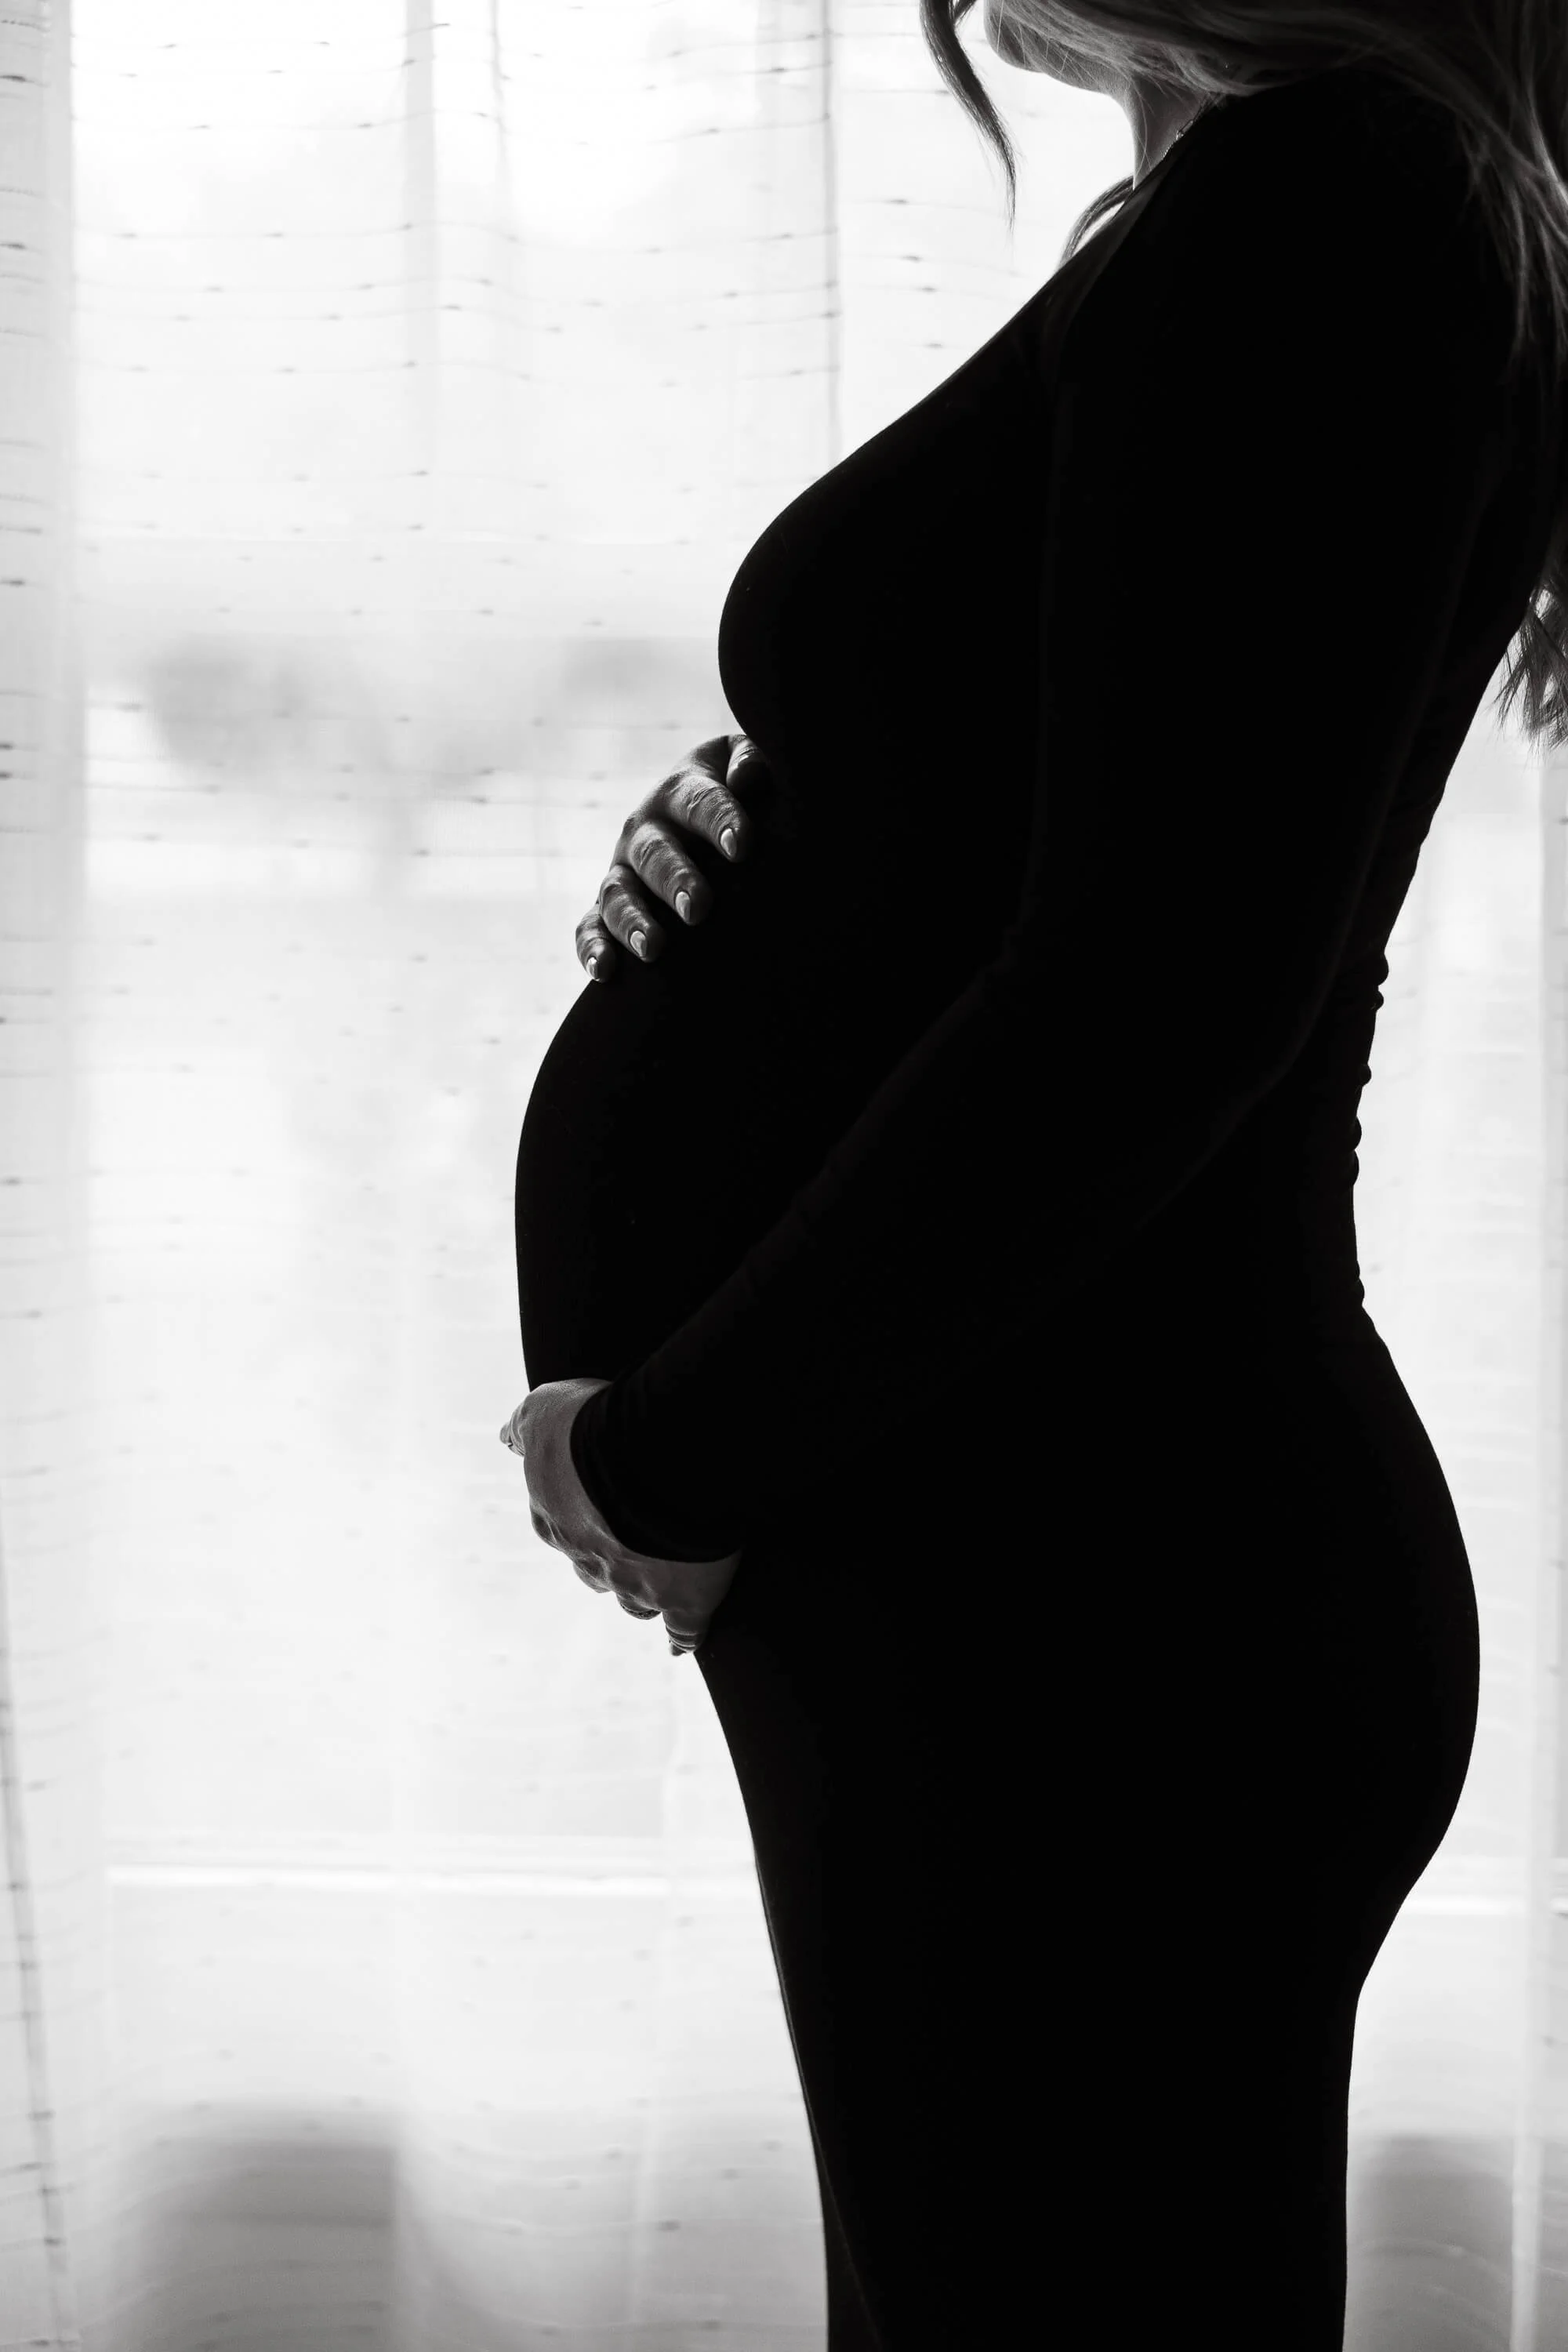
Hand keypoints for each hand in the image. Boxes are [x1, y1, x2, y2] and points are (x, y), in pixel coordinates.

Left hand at [500, 1376, 741, 1654]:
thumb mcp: (545, 1411)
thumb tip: (506, 1440)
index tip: (594, 1514)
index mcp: (556, 1518)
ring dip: (643, 1595)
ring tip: (660, 1590)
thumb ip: (526, 1426)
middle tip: (633, 1548)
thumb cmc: (593, 1429)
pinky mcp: (682, 1600)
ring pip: (634, 1602)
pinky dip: (683, 1635)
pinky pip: (683, 1628)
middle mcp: (589, 1559)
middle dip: (610, 1563)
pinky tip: (681, 1642)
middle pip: (594, 1573)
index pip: (561, 1530)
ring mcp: (635, 1585)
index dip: (579, 1524)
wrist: (646, 1458)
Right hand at [575, 731, 771, 980]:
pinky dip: (591, 947)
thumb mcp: (738, 765)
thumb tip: (746, 779)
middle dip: (674, 880)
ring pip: (618, 894)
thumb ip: (749, 762)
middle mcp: (644, 831)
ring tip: (654, 948)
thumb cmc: (734, 795)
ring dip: (633, 921)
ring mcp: (622, 870)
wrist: (696, 812)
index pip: (699, 803)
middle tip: (698, 907)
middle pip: (655, 854)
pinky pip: (589, 926)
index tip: (741, 846)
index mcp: (680, 793)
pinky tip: (604, 971)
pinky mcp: (606, 906)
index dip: (719, 820)